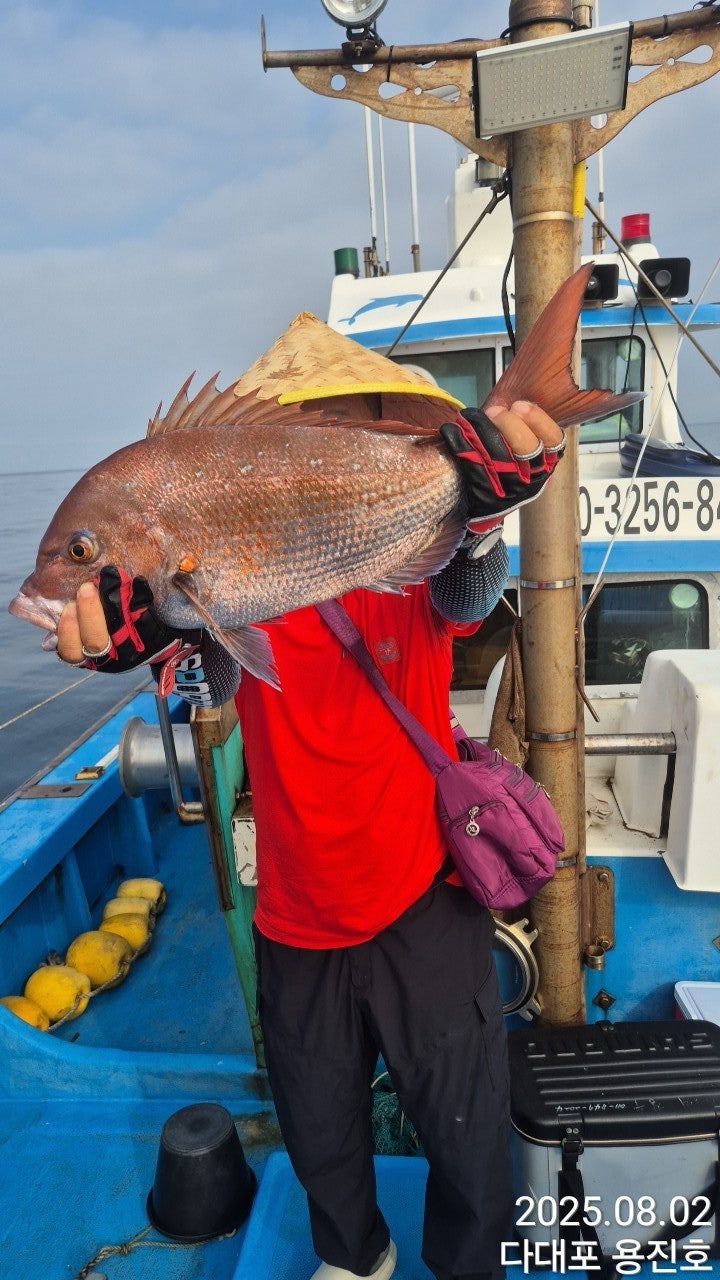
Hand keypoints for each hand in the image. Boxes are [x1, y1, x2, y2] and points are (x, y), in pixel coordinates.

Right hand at [56, 567, 195, 674]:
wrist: (162, 636)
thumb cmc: (116, 625)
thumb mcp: (93, 625)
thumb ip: (77, 619)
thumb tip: (55, 606)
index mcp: (88, 656)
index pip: (71, 653)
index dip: (67, 632)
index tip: (67, 608)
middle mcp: (108, 659)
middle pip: (94, 642)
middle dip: (89, 614)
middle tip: (86, 588)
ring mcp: (132, 653)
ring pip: (120, 633)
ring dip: (114, 604)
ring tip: (111, 579)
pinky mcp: (154, 642)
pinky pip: (147, 621)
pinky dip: (141, 598)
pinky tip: (138, 582)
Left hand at [440, 401, 564, 532]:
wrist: (487, 511)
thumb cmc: (506, 472)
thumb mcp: (525, 457)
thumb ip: (522, 431)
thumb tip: (505, 403)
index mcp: (546, 463)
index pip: (553, 440)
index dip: (538, 419)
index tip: (519, 405)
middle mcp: (532, 478)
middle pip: (527, 447)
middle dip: (508, 423)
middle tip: (493, 410)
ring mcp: (510, 490)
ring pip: (497, 456)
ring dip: (479, 429)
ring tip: (468, 415)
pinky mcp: (486, 497)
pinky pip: (471, 466)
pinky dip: (458, 444)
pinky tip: (450, 430)